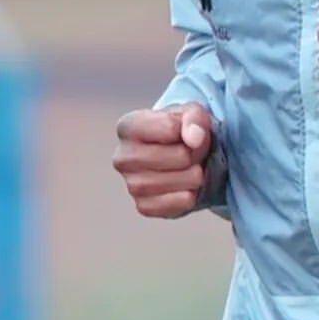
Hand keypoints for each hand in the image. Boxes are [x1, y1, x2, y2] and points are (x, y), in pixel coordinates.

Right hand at [113, 102, 212, 217]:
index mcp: (128, 126)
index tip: (187, 132)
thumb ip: (194, 118)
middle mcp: (122, 157)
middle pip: (180, 157)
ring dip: (196, 175)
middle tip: (192, 152)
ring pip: (180, 181)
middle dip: (195, 153)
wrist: (182, 155)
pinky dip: (191, 195)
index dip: (191, 130)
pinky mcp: (143, 206)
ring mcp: (131, 184)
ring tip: (191, 168)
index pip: (171, 128)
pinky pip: (178, 204)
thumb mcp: (192, 112)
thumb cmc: (182, 129)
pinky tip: (186, 186)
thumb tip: (194, 139)